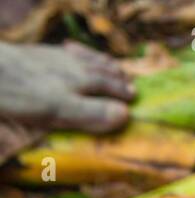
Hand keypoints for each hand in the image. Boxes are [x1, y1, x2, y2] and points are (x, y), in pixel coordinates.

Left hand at [0, 41, 133, 132]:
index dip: (121, 91)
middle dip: (115, 76)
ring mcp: (54, 57)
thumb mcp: (60, 109)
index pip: (108, 85)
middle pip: (99, 69)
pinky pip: (63, 50)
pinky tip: (73, 49)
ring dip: (100, 61)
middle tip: (128, 81)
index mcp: (81, 80)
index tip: (134, 97)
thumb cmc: (23, 93)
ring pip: (84, 58)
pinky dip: (75, 51)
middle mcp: (72, 65)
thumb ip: (93, 113)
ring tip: (111, 65)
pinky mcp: (37, 53)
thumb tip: (126, 114)